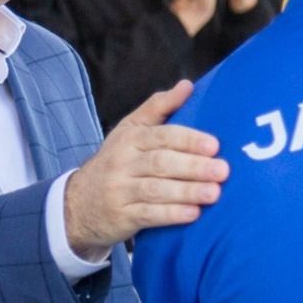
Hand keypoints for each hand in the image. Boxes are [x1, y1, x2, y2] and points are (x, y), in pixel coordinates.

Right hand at [62, 81, 226, 257]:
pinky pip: (149, 215)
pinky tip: (194, 213)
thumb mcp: (130, 129)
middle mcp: (122, 163)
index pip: (161, 136)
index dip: (188, 140)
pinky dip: (172, 214)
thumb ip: (159, 107)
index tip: (214, 146)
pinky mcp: (122, 216)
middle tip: (222, 170)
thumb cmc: (115, 162)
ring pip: (156, 190)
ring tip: (214, 192)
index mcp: (129, 138)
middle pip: (161, 163)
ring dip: (187, 191)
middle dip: (193, 167)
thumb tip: (188, 86)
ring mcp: (120, 191)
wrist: (80, 203)